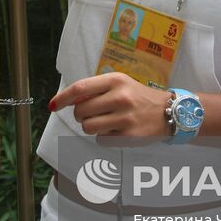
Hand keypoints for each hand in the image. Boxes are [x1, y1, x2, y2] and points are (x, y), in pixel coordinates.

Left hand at [47, 72, 171, 136]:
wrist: (168, 111)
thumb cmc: (137, 96)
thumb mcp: (119, 84)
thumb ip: (95, 89)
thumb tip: (67, 100)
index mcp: (115, 80)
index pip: (80, 88)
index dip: (62, 98)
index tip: (52, 105)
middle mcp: (120, 97)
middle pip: (80, 111)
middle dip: (80, 115)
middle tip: (92, 114)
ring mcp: (124, 117)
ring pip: (88, 127)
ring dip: (91, 127)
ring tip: (105, 122)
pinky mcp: (128, 136)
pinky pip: (100, 140)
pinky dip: (103, 137)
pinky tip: (116, 130)